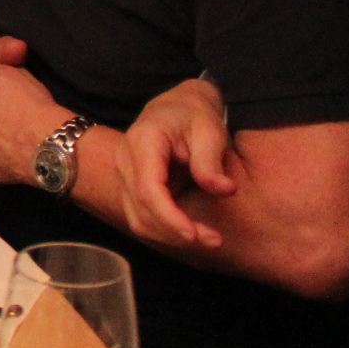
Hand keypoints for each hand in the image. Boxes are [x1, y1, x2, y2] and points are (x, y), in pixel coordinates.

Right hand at [120, 78, 235, 250]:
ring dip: (171, 236)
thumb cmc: (193, 115)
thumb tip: (224, 190)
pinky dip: (166, 231)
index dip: (169, 217)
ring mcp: (125, 176)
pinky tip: (192, 232)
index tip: (194, 234)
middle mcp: (125, 161)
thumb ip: (211, 160)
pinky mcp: (132, 189)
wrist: (176, 107)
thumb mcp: (209, 129)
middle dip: (175, 232)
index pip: (148, 189)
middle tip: (214, 240)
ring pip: (139, 219)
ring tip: (208, 239)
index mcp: (142, 142)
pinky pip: (142, 218)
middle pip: (141, 210)